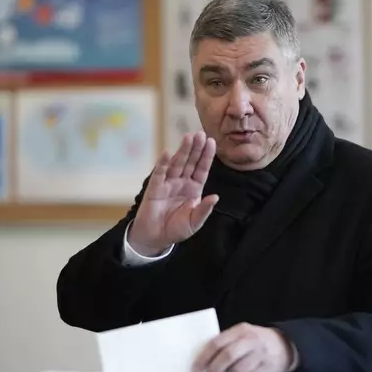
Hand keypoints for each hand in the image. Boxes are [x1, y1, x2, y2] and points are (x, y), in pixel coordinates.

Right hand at [128, 131, 218, 255]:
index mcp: (194, 189)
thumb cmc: (176, 229)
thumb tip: (215, 197)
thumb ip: (204, 210)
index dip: (207, 156)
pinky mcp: (155, 188)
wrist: (155, 238)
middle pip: (190, 162)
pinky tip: (168, 152)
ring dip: (183, 150)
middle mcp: (182, 182)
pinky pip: (160, 173)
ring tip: (188, 137)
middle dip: (196, 148)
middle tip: (200, 133)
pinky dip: (163, 163)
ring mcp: (169, 183)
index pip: (202, 169)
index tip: (212, 142)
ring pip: (177, 164)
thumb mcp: (194, 222)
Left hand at [192, 323, 295, 371]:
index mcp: (241, 330)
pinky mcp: (266, 368)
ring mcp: (260, 354)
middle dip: (215, 369)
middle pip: (227, 356)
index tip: (196, 367)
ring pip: (238, 370)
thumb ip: (227, 343)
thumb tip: (204, 360)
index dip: (204, 356)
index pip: (217, 342)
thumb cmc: (255, 341)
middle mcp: (251, 340)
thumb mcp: (242, 335)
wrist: (283, 345)